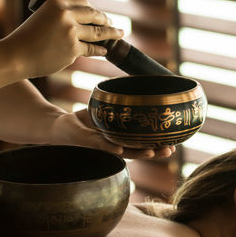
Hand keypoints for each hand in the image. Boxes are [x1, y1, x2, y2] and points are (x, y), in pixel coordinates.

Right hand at [3, 0, 123, 78]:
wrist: (15, 56)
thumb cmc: (25, 40)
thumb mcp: (41, 18)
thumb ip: (59, 18)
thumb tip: (81, 24)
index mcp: (56, 3)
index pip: (82, 2)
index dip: (92, 8)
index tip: (98, 14)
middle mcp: (66, 15)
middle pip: (94, 15)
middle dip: (106, 20)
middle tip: (113, 24)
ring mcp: (71, 32)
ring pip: (98, 32)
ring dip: (112, 33)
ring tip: (119, 34)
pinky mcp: (73, 49)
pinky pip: (91, 49)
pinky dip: (99, 50)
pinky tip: (104, 51)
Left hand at [50, 108, 174, 159]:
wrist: (60, 126)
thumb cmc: (84, 120)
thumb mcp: (105, 110)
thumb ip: (120, 102)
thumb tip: (138, 84)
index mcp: (119, 139)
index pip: (142, 144)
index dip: (158, 145)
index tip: (175, 144)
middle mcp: (112, 146)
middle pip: (136, 151)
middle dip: (154, 152)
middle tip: (170, 149)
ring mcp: (100, 146)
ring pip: (121, 151)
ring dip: (136, 152)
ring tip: (150, 152)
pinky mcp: (87, 142)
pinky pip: (100, 144)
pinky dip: (110, 147)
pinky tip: (119, 148)